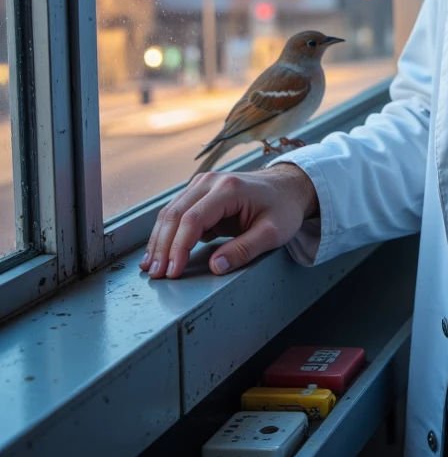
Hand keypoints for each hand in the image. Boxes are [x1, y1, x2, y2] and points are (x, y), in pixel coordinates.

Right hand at [140, 163, 318, 279]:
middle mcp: (210, 181)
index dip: (180, 247)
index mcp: (229, 189)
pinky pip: (177, 213)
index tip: (173, 271)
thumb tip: (216, 266)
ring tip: (151, 267)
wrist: (287, 187)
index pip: (194, 219)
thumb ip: (245, 249)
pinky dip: (166, 233)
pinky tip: (158, 252)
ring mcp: (202, 184)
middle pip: (176, 215)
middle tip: (156, 274)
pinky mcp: (198, 192)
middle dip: (162, 247)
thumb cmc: (282, 208)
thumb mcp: (273, 233)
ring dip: (159, 240)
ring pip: (171, 212)